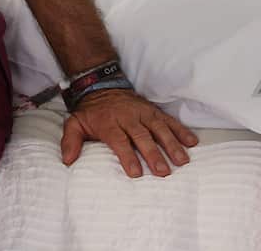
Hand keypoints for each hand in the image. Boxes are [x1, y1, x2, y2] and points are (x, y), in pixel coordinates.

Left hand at [61, 89, 198, 177]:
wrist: (102, 87)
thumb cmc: (91, 113)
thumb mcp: (75, 123)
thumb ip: (71, 141)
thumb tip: (67, 161)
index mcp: (109, 123)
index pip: (119, 140)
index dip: (127, 156)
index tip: (136, 173)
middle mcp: (128, 117)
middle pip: (142, 136)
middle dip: (153, 154)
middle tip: (163, 172)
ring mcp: (143, 113)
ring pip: (159, 129)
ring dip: (172, 144)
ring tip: (182, 161)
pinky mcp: (154, 111)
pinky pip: (170, 121)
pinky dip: (182, 130)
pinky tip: (192, 142)